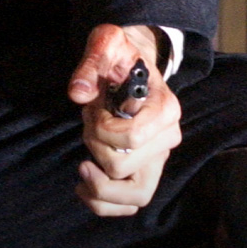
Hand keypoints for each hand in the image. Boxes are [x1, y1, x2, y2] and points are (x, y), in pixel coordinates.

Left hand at [67, 23, 182, 215]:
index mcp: (165, 108)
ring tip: (83, 164)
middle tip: (88, 125)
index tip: (93, 110)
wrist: (130, 63)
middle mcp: (168, 137)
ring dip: (99, 184)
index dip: (102, 130)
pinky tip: (83, 186)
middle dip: (95, 149)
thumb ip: (92, 63)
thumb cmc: (119, 55)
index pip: (132, 137)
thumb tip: (79, 94)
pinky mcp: (145, 170)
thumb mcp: (105, 44)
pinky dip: (104, 203)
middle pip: (126, 169)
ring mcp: (158, 157)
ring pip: (135, 197)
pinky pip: (130, 203)